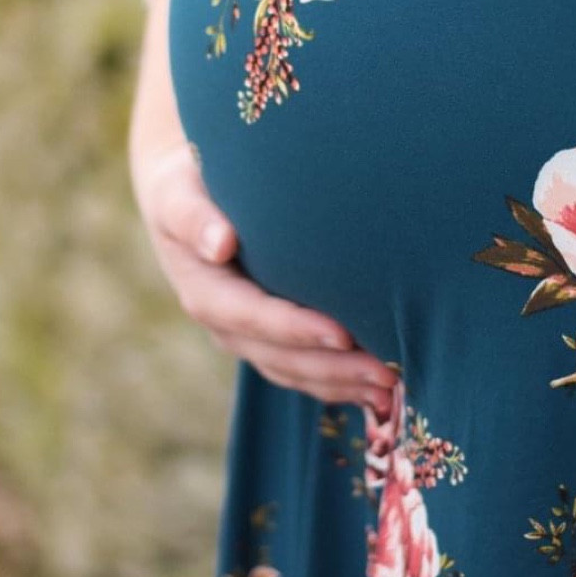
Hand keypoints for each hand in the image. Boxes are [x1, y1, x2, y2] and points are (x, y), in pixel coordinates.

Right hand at [131, 136, 395, 414]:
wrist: (183, 200)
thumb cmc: (188, 186)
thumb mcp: (179, 194)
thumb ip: (195, 218)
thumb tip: (220, 243)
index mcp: (204, 293)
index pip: (253, 318)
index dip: (296, 330)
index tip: (343, 334)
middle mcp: (225, 325)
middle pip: (281, 358)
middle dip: (334, 369)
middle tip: (387, 374)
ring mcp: (246, 338)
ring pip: (296, 373)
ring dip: (344, 385)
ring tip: (396, 390)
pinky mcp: (267, 341)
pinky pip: (303, 371)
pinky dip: (341, 383)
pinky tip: (381, 389)